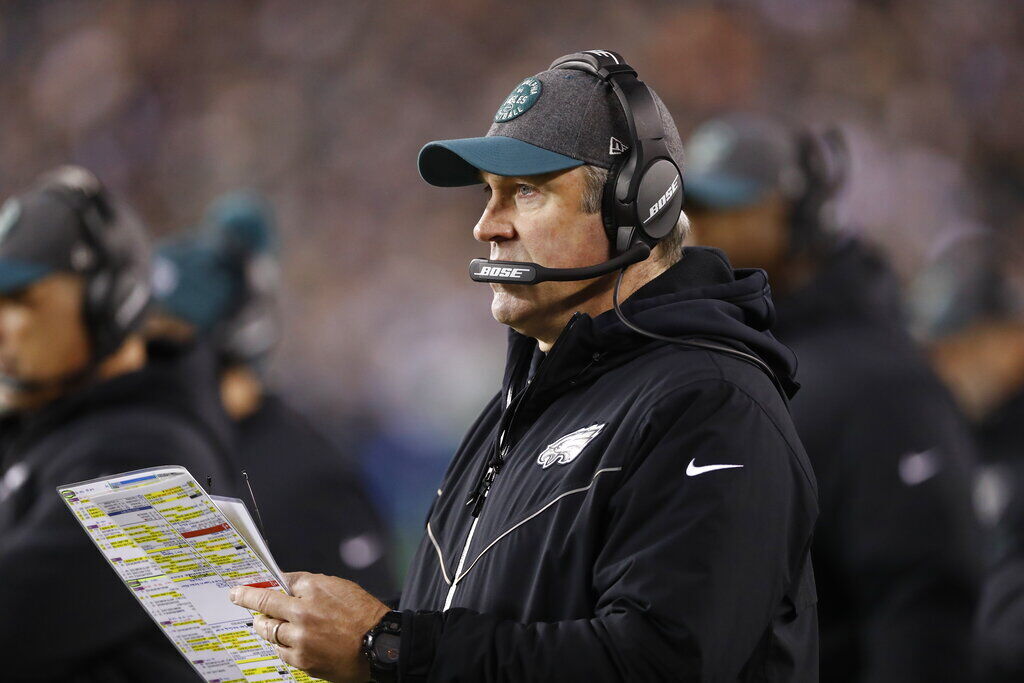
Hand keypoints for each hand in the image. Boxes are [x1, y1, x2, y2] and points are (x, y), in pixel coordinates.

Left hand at [230, 571, 389, 682]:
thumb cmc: (366, 615)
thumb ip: (313, 585)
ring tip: (262, 622)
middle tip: (238, 596)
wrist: (380, 645)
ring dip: (263, 624)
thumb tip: (289, 584)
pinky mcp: (302, 659)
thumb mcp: (342, 587)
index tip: (248, 583)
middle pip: (266, 602)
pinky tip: (283, 641)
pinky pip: (280, 650)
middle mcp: (304, 611)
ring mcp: (301, 637)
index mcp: (316, 589)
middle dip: (248, 598)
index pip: (282, 580)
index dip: (264, 581)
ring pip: (268, 629)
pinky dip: (279, 644)